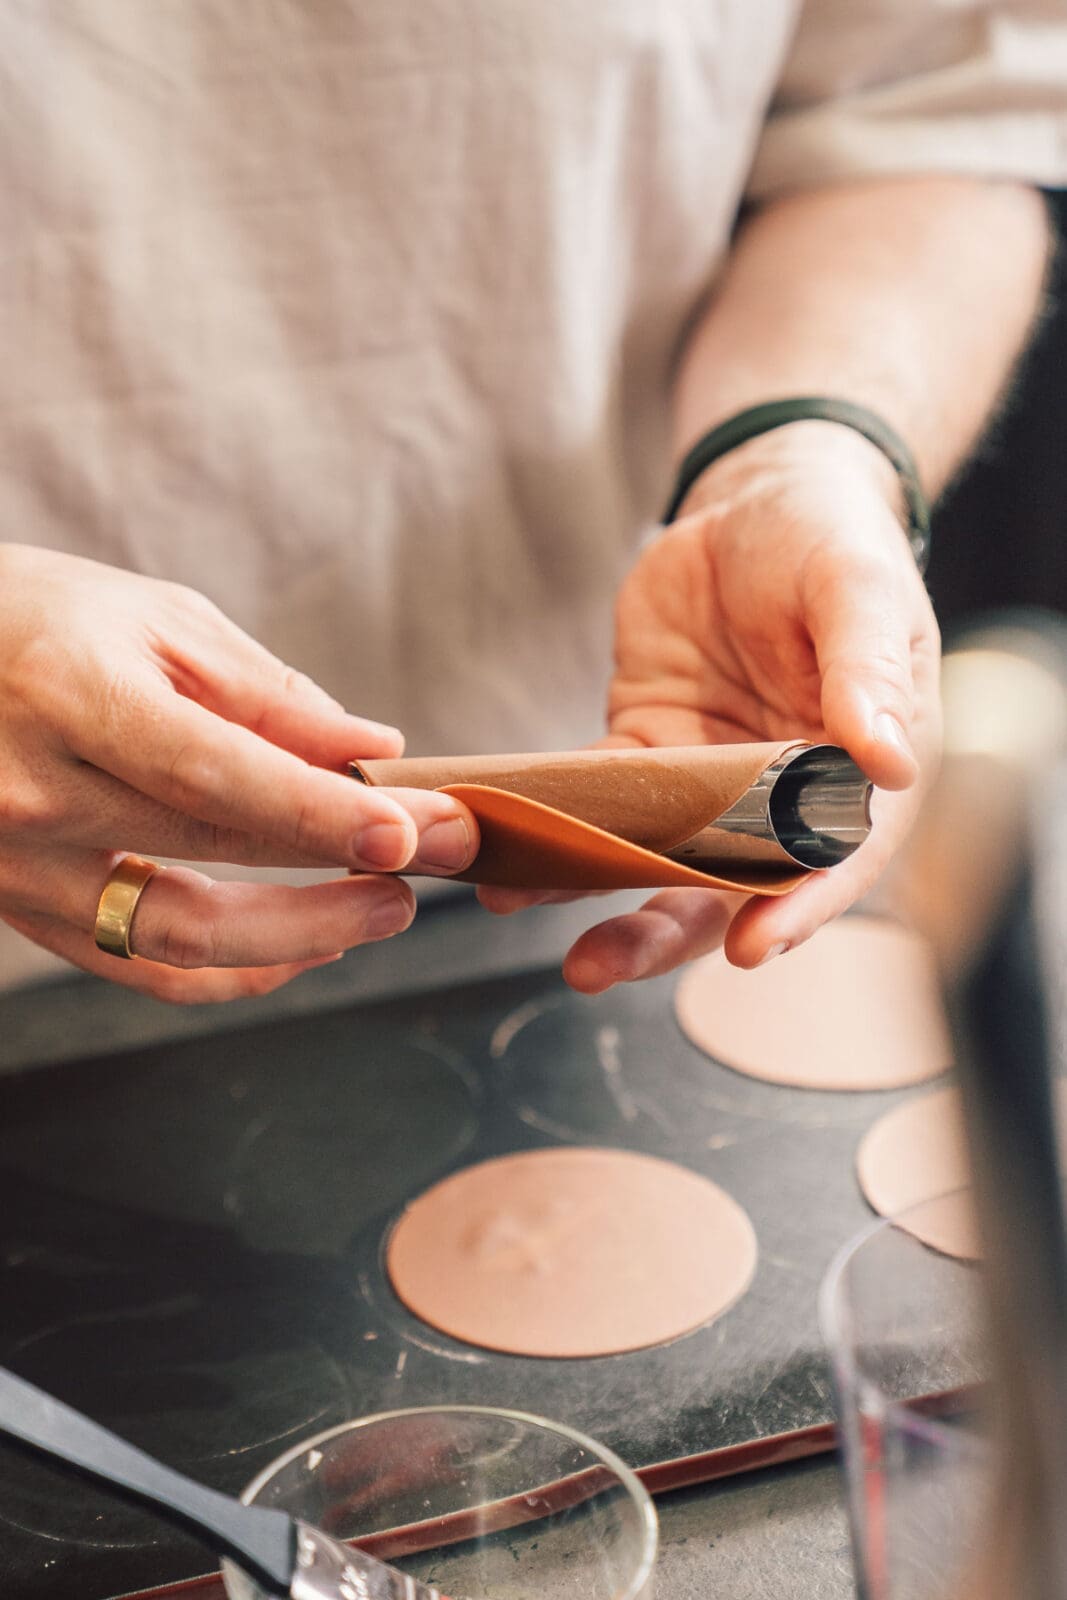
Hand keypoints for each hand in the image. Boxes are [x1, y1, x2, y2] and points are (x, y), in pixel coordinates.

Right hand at [0, 545, 477, 1001]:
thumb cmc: (37, 618)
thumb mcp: (155, 620)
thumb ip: (264, 693)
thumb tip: (370, 749)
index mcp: (72, 697)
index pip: (216, 774)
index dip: (321, 812)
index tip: (414, 828)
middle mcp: (35, 793)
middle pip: (214, 852)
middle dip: (345, 863)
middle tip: (444, 854)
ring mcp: (18, 866)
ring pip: (179, 936)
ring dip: (300, 935)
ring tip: (386, 910)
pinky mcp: (22, 908)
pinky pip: (136, 967)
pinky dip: (228, 971)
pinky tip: (302, 949)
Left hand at [481, 424, 940, 988]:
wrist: (757, 503)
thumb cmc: (829, 542)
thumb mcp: (859, 589)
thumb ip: (866, 672)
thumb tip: (887, 762)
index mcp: (855, 776)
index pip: (833, 862)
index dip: (796, 909)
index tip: (751, 946)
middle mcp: (781, 802)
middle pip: (726, 890)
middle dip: (662, 932)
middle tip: (596, 964)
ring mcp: (706, 787)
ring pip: (649, 861)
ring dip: (586, 891)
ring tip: (515, 902)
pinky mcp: (644, 755)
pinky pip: (592, 803)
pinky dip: (548, 826)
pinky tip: (500, 849)